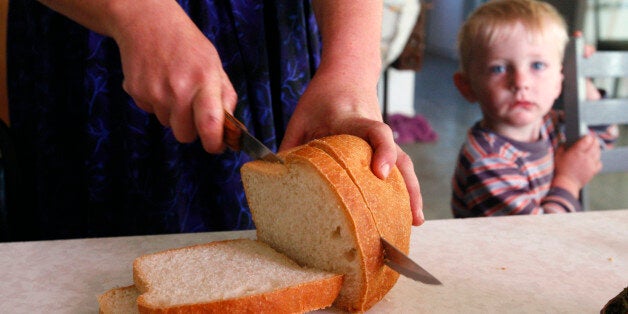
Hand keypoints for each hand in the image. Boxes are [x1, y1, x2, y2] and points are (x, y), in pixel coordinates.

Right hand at [112, 3, 236, 152]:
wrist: (147, 23)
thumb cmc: (187, 45)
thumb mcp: (215, 66)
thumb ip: (225, 98)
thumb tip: (233, 130)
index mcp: (204, 81)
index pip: (210, 124)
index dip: (214, 143)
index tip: (216, 146)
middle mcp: (178, 89)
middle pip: (185, 135)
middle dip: (192, 131)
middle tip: (194, 112)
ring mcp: (154, 92)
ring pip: (168, 125)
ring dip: (173, 114)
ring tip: (174, 87)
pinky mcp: (136, 92)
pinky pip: (151, 112)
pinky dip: (156, 104)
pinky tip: (159, 82)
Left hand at [280, 70, 424, 225]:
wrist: (347, 74)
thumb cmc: (321, 98)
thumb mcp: (300, 118)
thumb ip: (290, 148)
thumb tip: (278, 184)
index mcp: (351, 120)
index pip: (375, 132)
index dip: (382, 151)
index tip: (380, 174)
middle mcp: (373, 131)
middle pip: (400, 156)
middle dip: (409, 187)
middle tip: (412, 217)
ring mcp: (383, 139)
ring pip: (405, 164)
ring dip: (413, 192)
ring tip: (416, 221)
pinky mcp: (386, 146)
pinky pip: (400, 166)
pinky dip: (406, 187)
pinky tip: (406, 209)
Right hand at [553, 134, 601, 196]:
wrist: (565, 184)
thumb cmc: (560, 170)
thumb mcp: (557, 156)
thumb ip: (562, 147)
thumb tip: (565, 143)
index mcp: (577, 151)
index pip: (587, 140)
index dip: (588, 137)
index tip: (586, 136)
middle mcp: (586, 156)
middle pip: (595, 145)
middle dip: (594, 141)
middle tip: (591, 139)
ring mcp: (591, 164)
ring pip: (598, 153)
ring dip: (596, 148)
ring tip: (593, 147)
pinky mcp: (593, 171)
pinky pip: (599, 163)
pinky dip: (598, 159)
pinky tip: (593, 159)